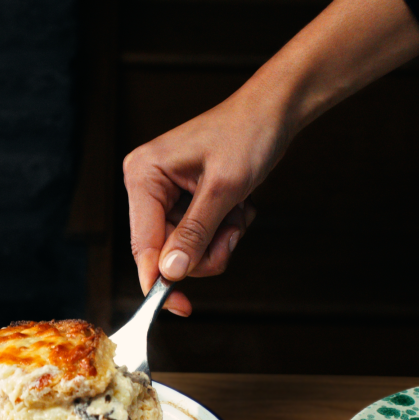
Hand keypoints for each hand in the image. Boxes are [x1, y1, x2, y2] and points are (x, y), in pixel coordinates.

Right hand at [123, 87, 284, 308]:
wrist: (275, 111)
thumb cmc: (248, 134)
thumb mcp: (224, 188)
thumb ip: (195, 233)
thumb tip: (169, 273)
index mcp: (143, 175)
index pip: (143, 243)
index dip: (159, 279)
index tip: (176, 307)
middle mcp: (147, 186)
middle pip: (165, 252)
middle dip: (204, 251)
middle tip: (232, 234)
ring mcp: (165, 195)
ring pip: (185, 250)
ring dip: (218, 241)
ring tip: (238, 213)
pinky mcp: (184, 201)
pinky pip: (199, 238)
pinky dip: (223, 231)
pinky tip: (238, 207)